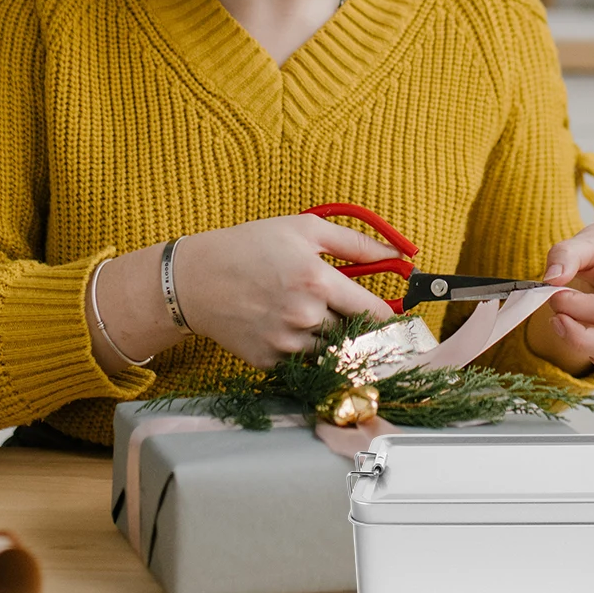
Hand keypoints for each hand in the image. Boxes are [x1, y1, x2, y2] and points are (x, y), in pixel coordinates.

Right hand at [180, 215, 396, 367]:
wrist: (195, 279)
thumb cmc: (251, 246)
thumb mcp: (305, 229)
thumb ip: (356, 244)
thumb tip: (398, 255)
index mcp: (318, 281)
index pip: (375, 312)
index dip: (390, 316)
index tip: (396, 317)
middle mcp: (305, 317)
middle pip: (355, 333)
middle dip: (354, 322)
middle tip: (339, 307)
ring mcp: (286, 344)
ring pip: (332, 351)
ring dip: (330, 337)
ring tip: (307, 313)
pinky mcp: (269, 363)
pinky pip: (304, 363)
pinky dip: (303, 349)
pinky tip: (285, 326)